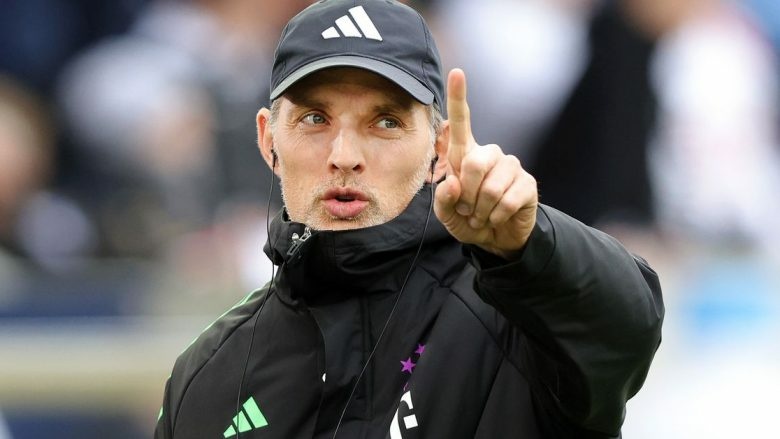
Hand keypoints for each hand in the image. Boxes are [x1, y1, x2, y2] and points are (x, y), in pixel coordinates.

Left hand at [434, 69, 537, 258]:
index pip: (461, 122)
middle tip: (468, 209)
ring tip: (482, 214)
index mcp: (466, 154)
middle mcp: (490, 154)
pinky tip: (496, 218)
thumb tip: (452, 182)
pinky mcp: (527, 184)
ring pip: (490, 187)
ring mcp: (511, 167)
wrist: (495, 239)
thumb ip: (442, 199)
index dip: (459, 97)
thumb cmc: (467, 219)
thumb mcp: (446, 214)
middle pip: (474, 163)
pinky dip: (496, 216)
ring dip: (481, 209)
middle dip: (467, 195)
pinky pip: (506, 200)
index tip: (457, 71)